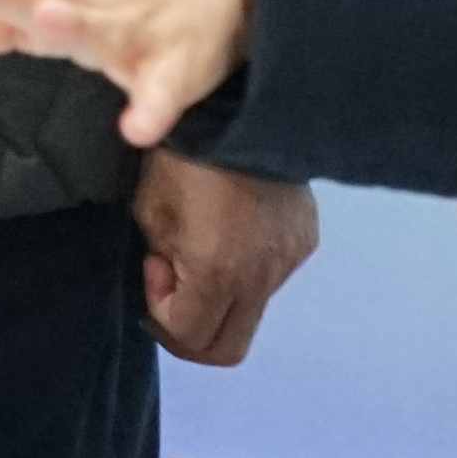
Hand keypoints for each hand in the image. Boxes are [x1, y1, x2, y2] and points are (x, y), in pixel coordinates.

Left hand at [133, 154, 318, 367]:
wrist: (240, 109)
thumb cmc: (183, 158)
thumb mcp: (151, 212)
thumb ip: (163, 263)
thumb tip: (174, 279)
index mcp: (219, 273)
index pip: (190, 336)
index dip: (161, 315)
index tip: (156, 269)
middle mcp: (262, 277)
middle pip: (227, 348)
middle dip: (192, 333)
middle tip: (173, 296)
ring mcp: (290, 261)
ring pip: (252, 312)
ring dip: (221, 299)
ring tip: (204, 250)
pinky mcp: (305, 241)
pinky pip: (272, 276)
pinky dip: (247, 271)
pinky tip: (234, 232)